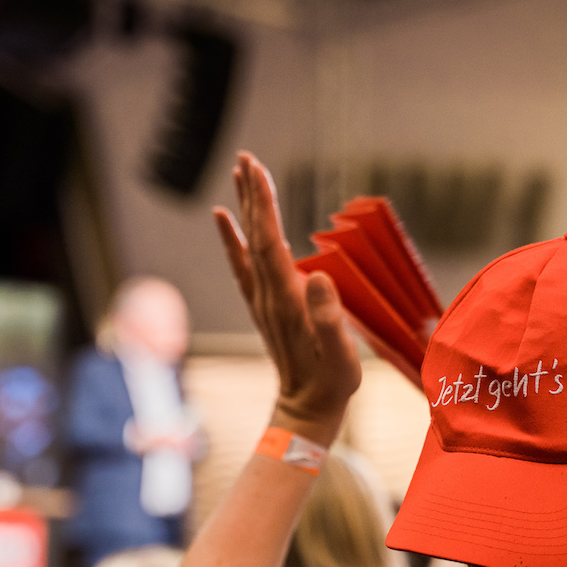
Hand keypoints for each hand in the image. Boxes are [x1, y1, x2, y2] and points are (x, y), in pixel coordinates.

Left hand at [214, 152, 360, 445]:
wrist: (305, 409)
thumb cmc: (331, 383)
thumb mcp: (341, 355)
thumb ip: (329, 318)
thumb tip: (316, 275)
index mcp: (286, 300)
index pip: (269, 243)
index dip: (263, 206)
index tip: (258, 172)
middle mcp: (267, 295)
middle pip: (253, 235)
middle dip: (251, 195)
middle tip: (246, 157)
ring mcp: (262, 300)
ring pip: (248, 244)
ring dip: (245, 207)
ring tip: (241, 173)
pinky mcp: (264, 306)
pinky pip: (243, 264)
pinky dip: (232, 237)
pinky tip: (225, 217)